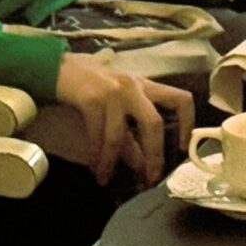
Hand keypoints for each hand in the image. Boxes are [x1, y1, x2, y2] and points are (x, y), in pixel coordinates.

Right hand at [53, 53, 193, 186]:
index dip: (187, 123)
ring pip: (120, 136)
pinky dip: (96, 156)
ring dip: (113, 162)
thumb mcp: (119, 98)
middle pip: (152, 123)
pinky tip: (94, 167)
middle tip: (150, 177)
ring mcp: (112, 92)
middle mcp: (134, 87)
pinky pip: (97, 135)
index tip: (181, 147)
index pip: (180, 98)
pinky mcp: (91, 99)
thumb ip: (131, 124)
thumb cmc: (92, 84)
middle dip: (153, 154)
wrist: (58, 67)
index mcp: (146, 85)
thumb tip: (140, 161)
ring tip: (106, 178)